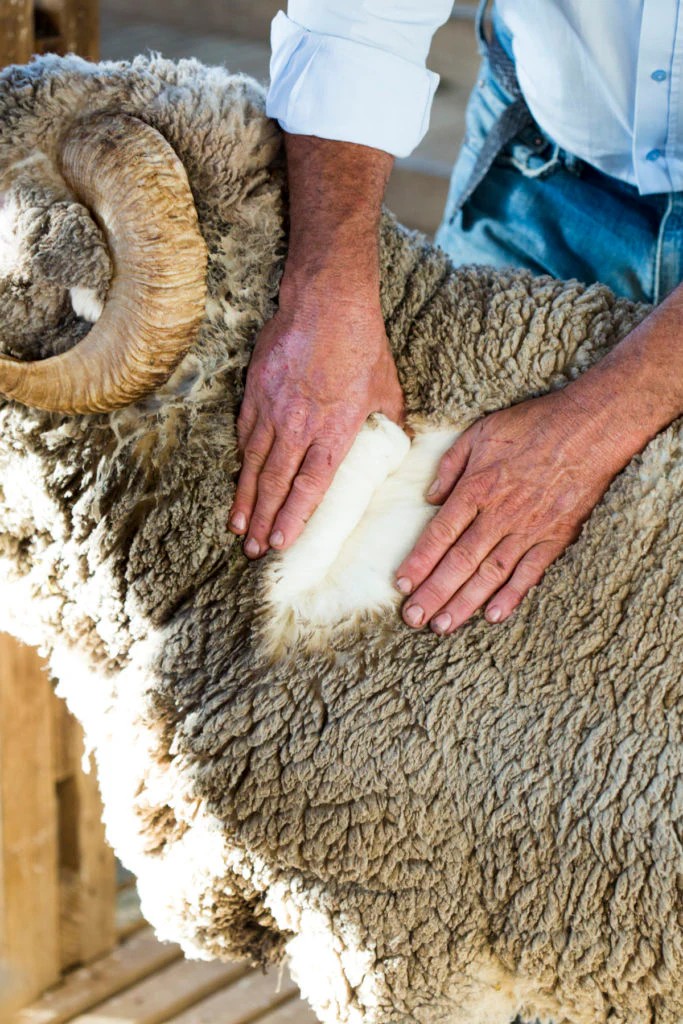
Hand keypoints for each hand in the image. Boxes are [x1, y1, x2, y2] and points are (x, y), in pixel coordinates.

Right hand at [229, 285, 403, 556]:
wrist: (326, 301)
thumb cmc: (362, 344)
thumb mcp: (388, 388)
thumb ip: (390, 422)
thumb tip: (397, 442)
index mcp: (334, 430)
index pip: (310, 485)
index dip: (293, 517)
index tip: (282, 542)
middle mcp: (298, 426)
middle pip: (275, 483)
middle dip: (263, 520)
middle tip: (254, 550)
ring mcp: (271, 409)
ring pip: (253, 464)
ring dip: (245, 499)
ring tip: (238, 528)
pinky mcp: (255, 391)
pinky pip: (245, 434)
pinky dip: (242, 462)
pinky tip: (240, 481)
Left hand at [395, 389, 629, 632]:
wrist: (591, 427)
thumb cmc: (533, 425)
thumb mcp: (480, 432)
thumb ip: (451, 465)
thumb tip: (430, 498)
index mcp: (478, 487)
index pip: (440, 533)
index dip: (420, 561)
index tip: (401, 584)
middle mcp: (500, 513)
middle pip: (460, 561)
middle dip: (434, 593)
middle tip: (412, 619)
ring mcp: (530, 528)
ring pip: (491, 574)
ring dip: (464, 603)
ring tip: (442, 626)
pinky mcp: (556, 537)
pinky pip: (530, 572)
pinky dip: (511, 596)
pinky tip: (492, 616)